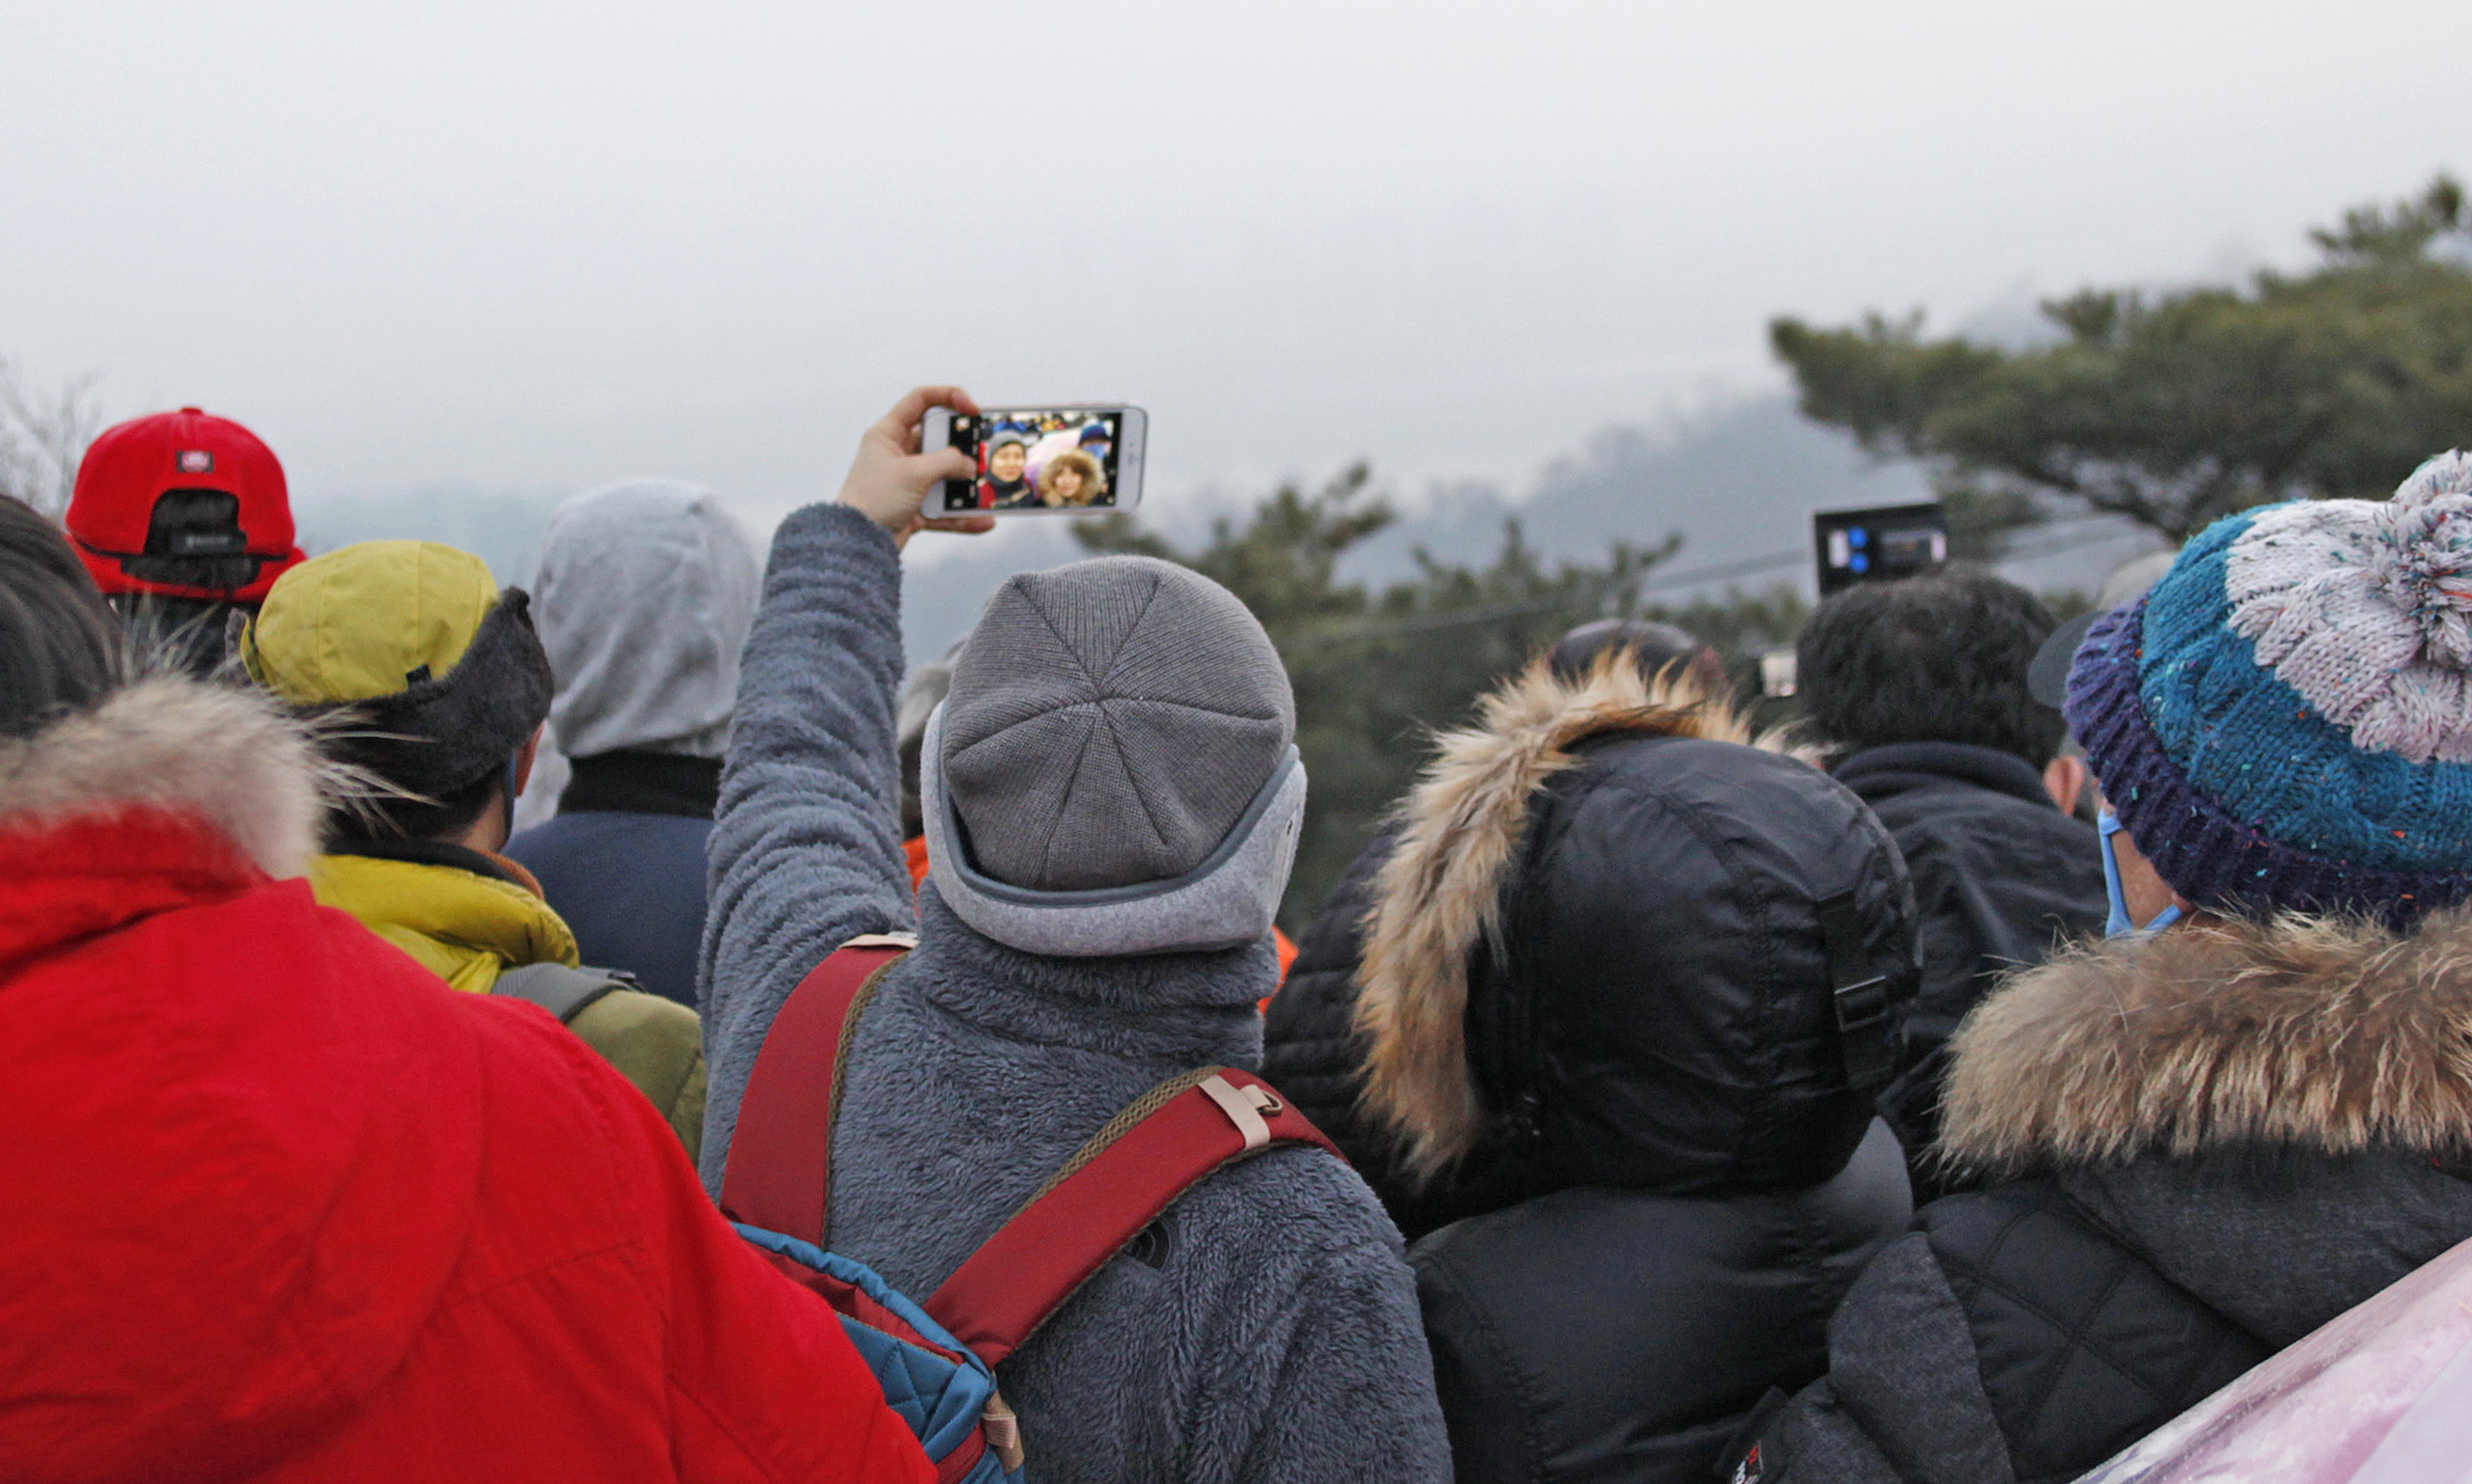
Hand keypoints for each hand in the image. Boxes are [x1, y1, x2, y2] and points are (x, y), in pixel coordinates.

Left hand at [836, 385, 996, 548]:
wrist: (856, 543)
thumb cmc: (871, 501)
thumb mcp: (913, 473)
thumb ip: (946, 463)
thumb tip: (968, 465)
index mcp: (888, 434)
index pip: (921, 400)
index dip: (949, 397)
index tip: (972, 409)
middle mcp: (898, 454)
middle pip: (939, 441)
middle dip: (964, 449)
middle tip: (983, 454)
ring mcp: (907, 481)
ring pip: (945, 476)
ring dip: (966, 485)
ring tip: (986, 490)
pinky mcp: (914, 507)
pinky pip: (944, 507)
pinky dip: (962, 513)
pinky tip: (982, 519)